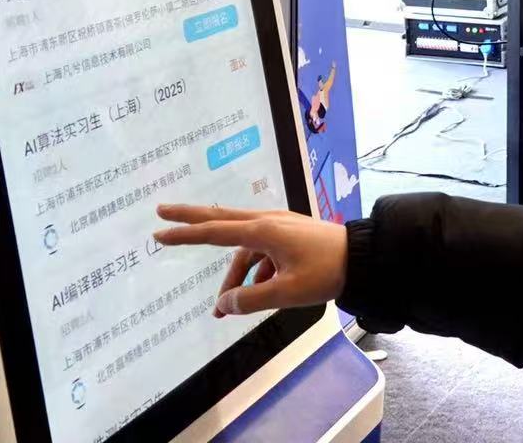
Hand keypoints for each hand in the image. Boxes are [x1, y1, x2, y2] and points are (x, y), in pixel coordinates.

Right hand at [154, 203, 346, 316]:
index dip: (185, 234)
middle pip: (221, 220)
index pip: (214, 231)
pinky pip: (261, 253)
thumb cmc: (326, 272)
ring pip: (243, 249)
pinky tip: (258, 295)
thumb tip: (224, 304)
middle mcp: (268, 222)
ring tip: (224, 308)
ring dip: (233, 276)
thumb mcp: (286, 292)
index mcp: (263, 231)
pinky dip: (254, 273)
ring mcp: (279, 226)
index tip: (159, 231)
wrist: (363, 258)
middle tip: (162, 214)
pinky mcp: (289, 235)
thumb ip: (251, 299)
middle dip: (191, 221)